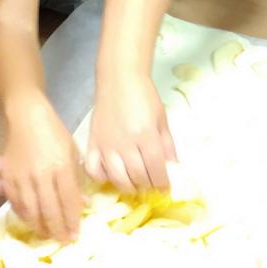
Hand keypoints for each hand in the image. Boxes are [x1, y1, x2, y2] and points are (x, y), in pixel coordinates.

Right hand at [2, 100, 83, 241]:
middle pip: (49, 211)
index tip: (75, 235)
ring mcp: (22, 177)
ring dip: (40, 227)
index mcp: (61, 167)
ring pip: (31, 211)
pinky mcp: (7, 177)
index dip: (72, 221)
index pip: (68, 202)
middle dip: (57, 230)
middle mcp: (41, 174)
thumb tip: (81, 206)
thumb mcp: (73, 153)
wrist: (27, 118)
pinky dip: (24, 215)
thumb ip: (76, 180)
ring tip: (48, 235)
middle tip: (63, 241)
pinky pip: (15, 203)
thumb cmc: (55, 134)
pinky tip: (32, 221)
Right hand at [86, 77, 174, 191]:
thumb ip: (168, 145)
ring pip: (117, 178)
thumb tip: (174, 168)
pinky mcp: (92, 143)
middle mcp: (126, 143)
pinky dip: (101, 178)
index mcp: (146, 135)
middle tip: (151, 186)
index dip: (163, 183)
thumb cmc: (144, 96)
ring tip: (135, 185)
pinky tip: (110, 176)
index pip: (156, 169)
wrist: (119, 79)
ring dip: (129, 186)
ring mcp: (107, 145)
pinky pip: (93, 169)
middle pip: (138, 176)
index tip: (165, 189)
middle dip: (148, 186)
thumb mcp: (162, 119)